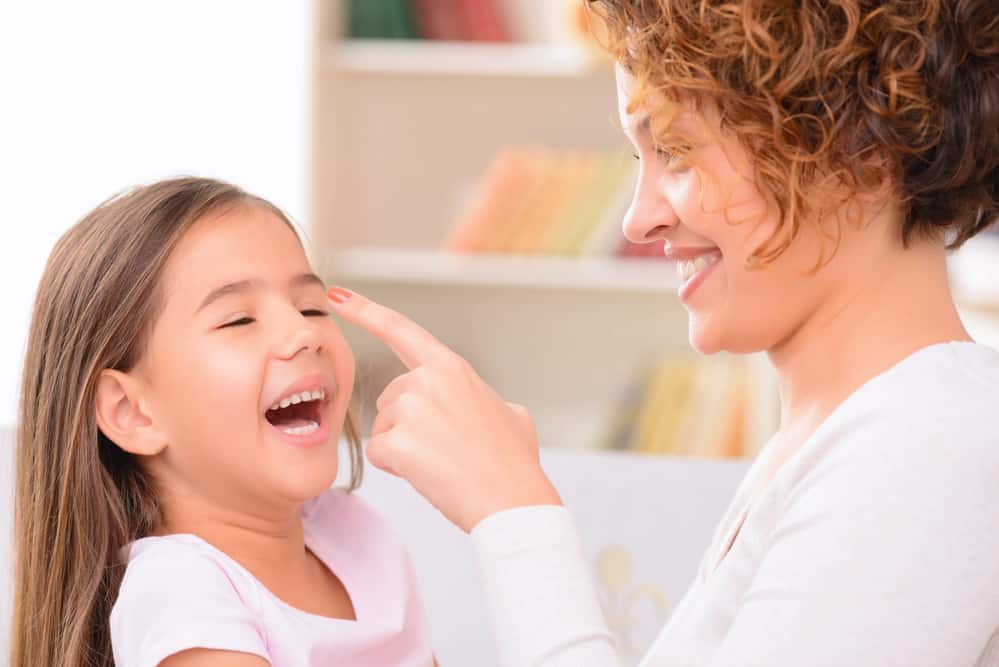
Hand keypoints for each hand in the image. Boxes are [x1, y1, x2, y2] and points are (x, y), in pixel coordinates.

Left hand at [327, 286, 561, 532]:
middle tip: (446, 449)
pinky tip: (429, 473)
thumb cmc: (515, 463)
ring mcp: (410, 409)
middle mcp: (426, 379)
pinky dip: (398, 468)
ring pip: (383, 429)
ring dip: (403, 449)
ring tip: (443, 462)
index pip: (400, 329)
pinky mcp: (396, 441)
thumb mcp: (513, 416)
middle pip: (388, 400)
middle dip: (406, 425)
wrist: (513, 499)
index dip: (364, 310)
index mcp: (451, 367)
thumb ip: (489, 401)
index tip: (335, 295)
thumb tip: (498, 409)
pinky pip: (379, 454)